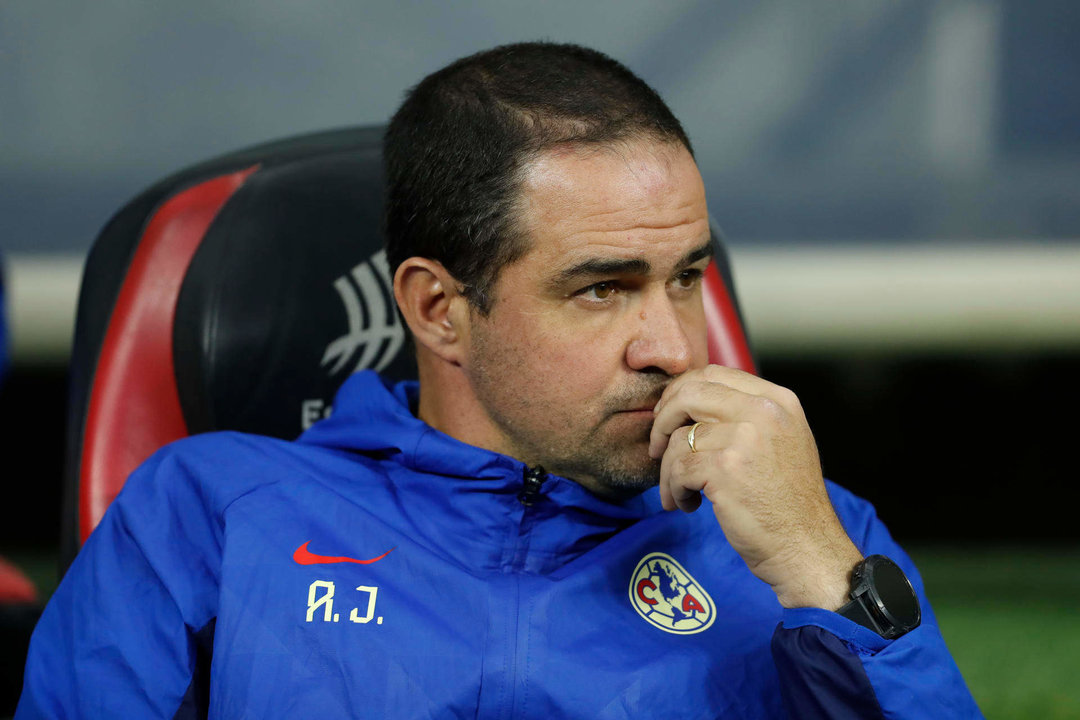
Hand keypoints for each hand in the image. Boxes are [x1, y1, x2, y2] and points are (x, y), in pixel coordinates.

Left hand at [648, 365, 861, 609]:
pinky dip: (675, 490)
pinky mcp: (725, 469)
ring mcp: (745, 438)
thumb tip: (688, 399)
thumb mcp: (781, 441)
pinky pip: (677, 469)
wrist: (807, 548)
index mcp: (778, 400)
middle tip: (658, 449)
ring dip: (669, 470)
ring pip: (679, 439)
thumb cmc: (788, 502)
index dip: (682, 393)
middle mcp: (764, 411)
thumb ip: (746, 415)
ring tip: (682, 493)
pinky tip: (689, 505)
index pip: (714, 375)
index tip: (670, 417)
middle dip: (664, 421)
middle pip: (689, 394)